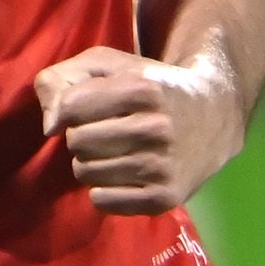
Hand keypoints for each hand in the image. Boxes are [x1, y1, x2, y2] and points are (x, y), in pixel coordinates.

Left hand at [33, 46, 245, 214]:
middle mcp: (156, 129)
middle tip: (107, 130)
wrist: (215, 114)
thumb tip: (50, 127)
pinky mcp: (165, 197)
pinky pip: (102, 201)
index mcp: (143, 89)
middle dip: (83, 135)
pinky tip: (125, 173)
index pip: (70, 107)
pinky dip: (105, 189)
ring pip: (86, 173)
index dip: (70, 108)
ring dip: (93, 162)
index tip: (87, 107)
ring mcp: (162, 166)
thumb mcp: (109, 64)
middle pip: (77, 142)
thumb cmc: (151, 85)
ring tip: (118, 150)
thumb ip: (64, 78)